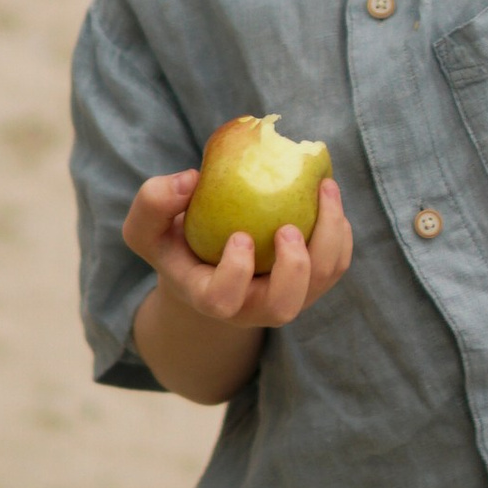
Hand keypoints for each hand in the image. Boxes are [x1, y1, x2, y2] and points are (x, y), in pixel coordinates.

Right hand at [125, 167, 355, 328]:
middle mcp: (252, 307)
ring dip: (329, 239)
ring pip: (320, 283)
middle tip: (288, 228)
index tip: (239, 235)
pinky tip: (328, 196)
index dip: (235, 273)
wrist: (206, 263)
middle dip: (293, 270)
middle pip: (282, 307)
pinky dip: (340, 233)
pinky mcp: (311, 282)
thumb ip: (153, 203)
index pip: (223, 300)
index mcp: (210, 298)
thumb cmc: (176, 242)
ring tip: (325, 189)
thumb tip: (190, 180)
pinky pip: (335, 264)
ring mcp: (286, 296)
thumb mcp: (147, 227)